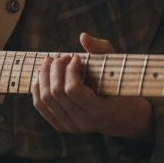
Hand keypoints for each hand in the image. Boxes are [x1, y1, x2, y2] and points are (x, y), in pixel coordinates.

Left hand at [31, 32, 152, 141]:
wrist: (126, 118)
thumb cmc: (122, 88)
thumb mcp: (117, 69)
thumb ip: (101, 50)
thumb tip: (82, 36)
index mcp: (99, 110)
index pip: (73, 90)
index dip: (70, 69)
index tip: (76, 58)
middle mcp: (83, 122)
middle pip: (56, 93)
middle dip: (55, 69)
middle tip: (62, 57)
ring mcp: (71, 126)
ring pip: (45, 99)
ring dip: (44, 76)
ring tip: (50, 62)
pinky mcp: (62, 126)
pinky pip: (41, 106)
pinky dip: (38, 88)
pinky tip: (42, 74)